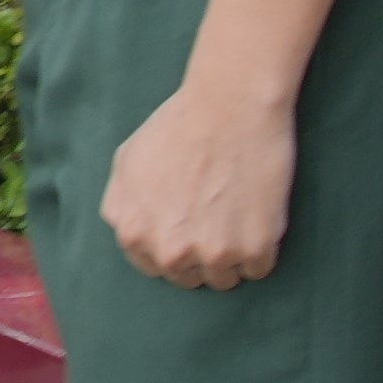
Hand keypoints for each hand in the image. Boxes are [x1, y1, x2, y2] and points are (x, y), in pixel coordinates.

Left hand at [95, 81, 295, 290]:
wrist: (230, 105)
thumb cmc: (178, 126)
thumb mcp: (127, 162)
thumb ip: (120, 205)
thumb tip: (128, 232)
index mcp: (135, 235)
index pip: (156, 267)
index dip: (174, 245)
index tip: (190, 224)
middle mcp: (171, 252)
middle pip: (190, 277)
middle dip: (201, 254)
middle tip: (216, 217)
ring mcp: (214, 254)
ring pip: (225, 278)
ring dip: (232, 255)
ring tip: (237, 215)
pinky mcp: (255, 248)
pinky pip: (259, 268)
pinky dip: (262, 248)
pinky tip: (257, 215)